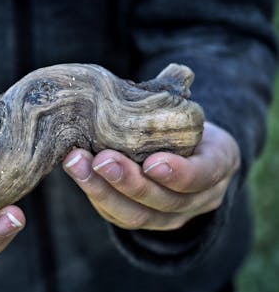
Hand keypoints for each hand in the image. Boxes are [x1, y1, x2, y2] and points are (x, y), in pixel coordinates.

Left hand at [63, 122, 239, 230]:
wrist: (182, 156)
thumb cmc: (182, 127)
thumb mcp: (192, 114)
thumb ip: (179, 105)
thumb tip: (171, 73)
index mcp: (216, 168)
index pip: (202, 177)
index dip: (179, 174)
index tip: (153, 162)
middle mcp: (195, 200)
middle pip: (162, 201)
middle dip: (128, 182)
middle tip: (102, 160)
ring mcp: (166, 216)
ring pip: (134, 214)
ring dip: (101, 189)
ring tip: (76, 163)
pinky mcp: (137, 218)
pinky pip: (114, 213)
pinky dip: (93, 191)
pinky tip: (75, 169)